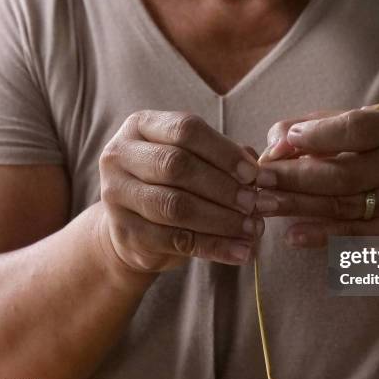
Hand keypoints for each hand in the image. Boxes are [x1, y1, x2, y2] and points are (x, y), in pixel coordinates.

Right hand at [99, 110, 262, 271]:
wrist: (134, 228)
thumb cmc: (173, 185)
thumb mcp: (197, 162)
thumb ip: (226, 160)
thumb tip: (262, 172)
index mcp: (142, 126)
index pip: (185, 129)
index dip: (224, 152)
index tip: (255, 174)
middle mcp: (120, 155)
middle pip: (177, 166)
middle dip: (224, 187)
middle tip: (256, 204)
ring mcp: (116, 194)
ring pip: (175, 206)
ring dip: (222, 220)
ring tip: (254, 230)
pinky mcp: (124, 232)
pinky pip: (174, 241)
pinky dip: (214, 247)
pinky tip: (240, 252)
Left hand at [255, 105, 378, 246]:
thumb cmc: (376, 156)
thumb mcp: (354, 131)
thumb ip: (313, 127)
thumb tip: (275, 144)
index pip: (355, 128)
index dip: (317, 136)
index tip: (282, 144)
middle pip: (344, 174)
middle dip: (294, 178)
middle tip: (258, 181)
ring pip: (344, 206)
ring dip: (297, 207)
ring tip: (262, 205)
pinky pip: (353, 236)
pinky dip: (319, 236)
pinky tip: (291, 235)